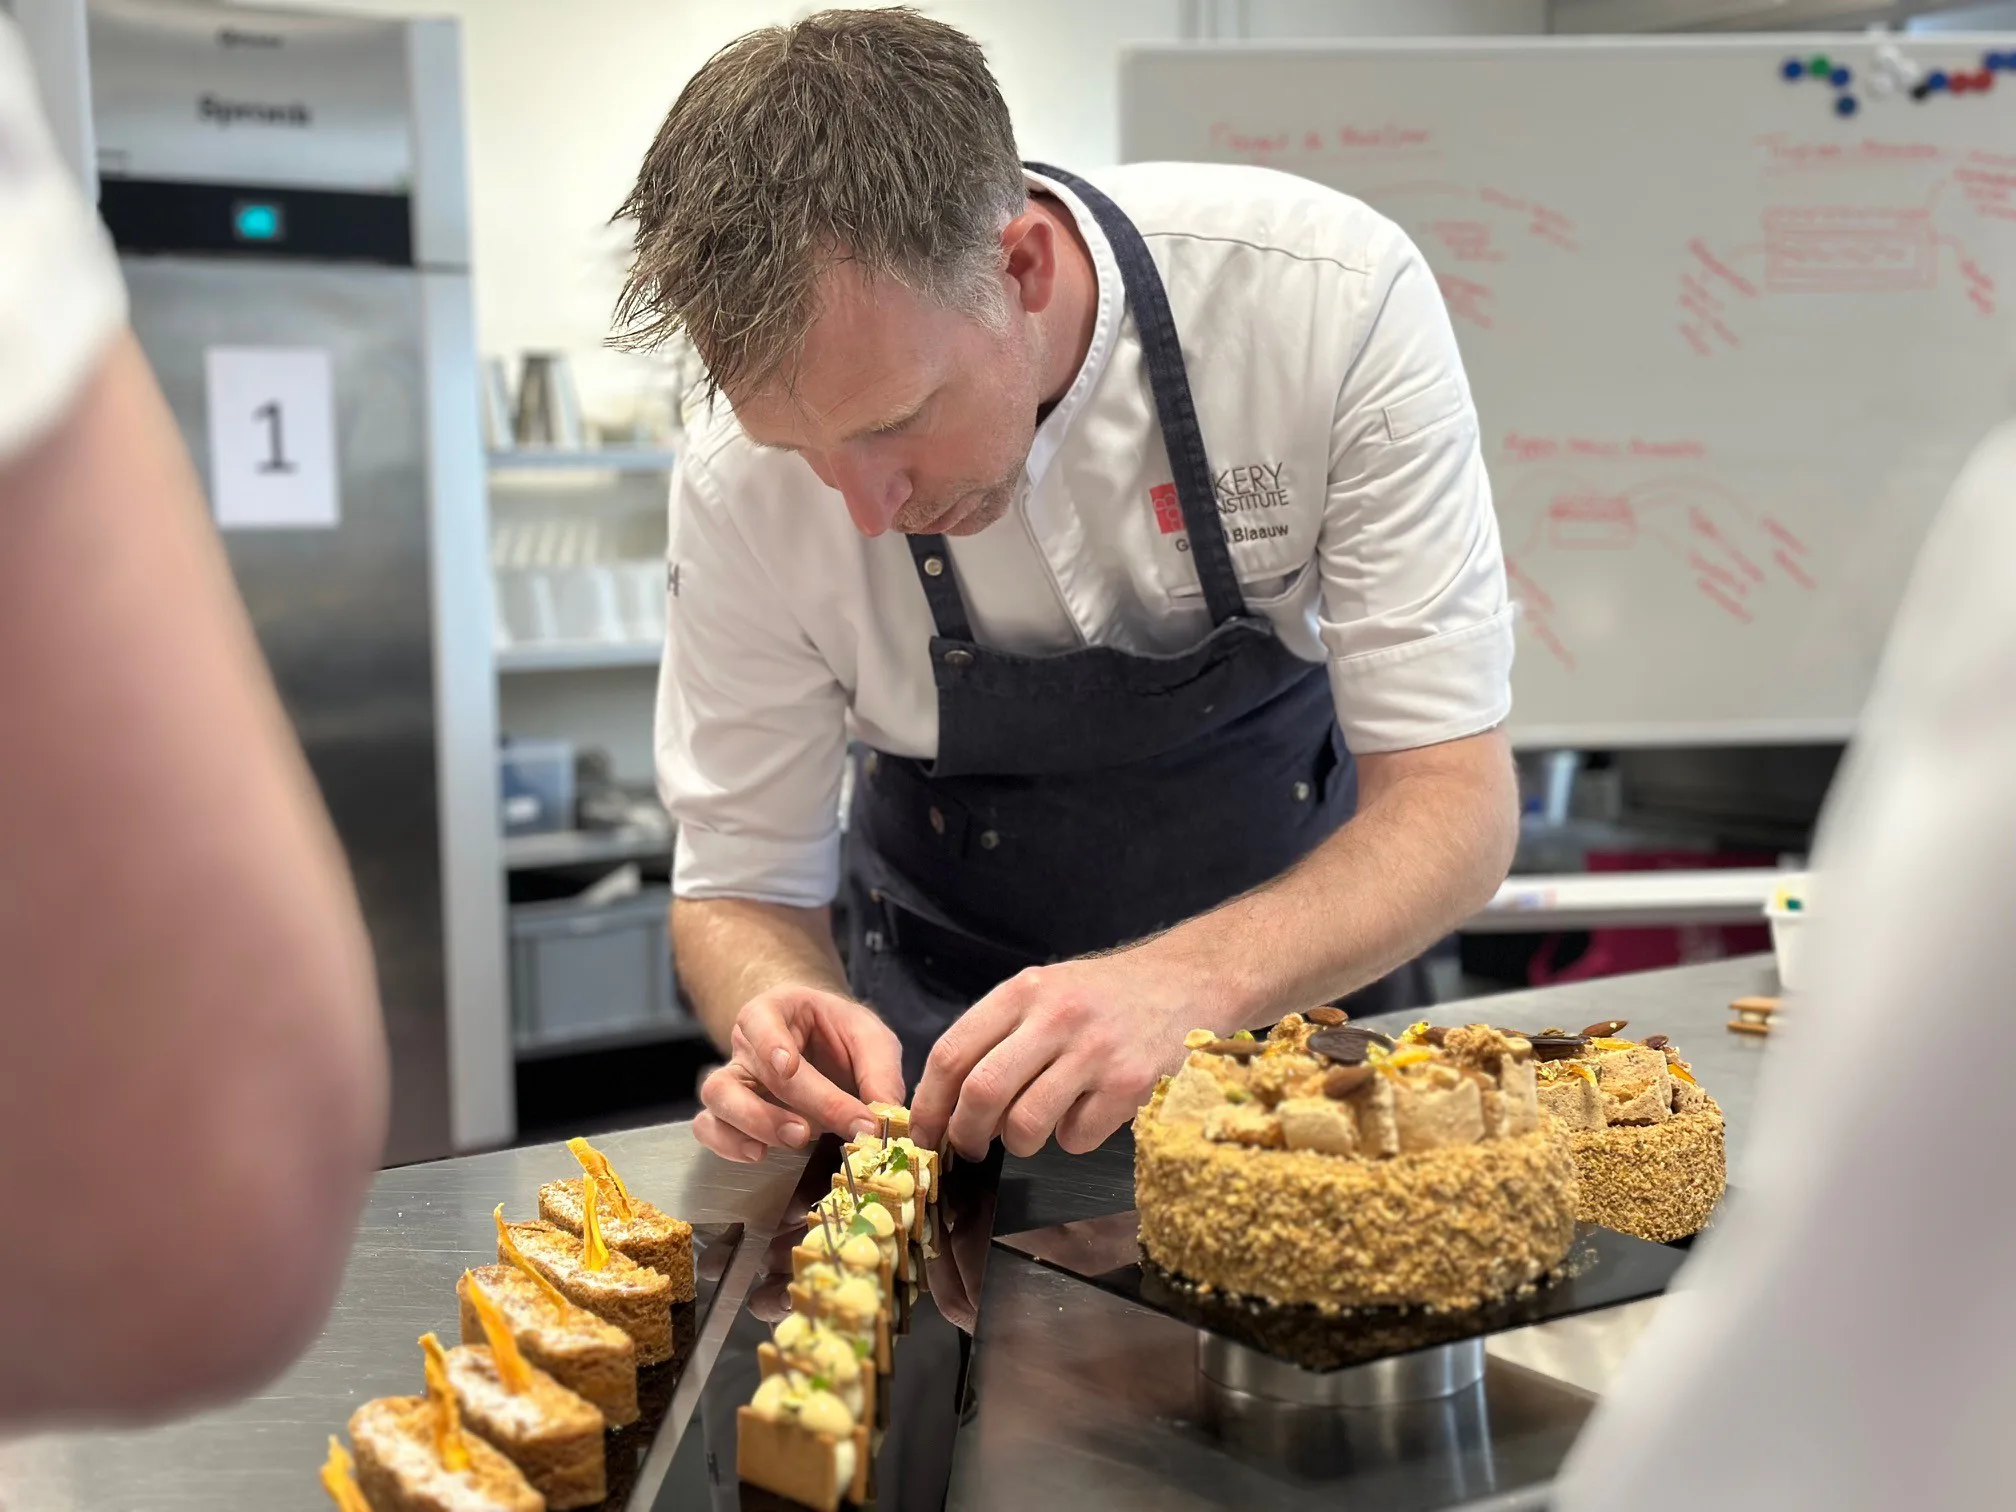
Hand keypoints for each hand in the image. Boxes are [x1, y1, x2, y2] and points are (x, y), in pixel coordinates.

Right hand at [693, 986, 905, 1161]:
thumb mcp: (869, 1038)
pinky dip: (728, 1144)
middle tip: (812, 1129)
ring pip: (717, 1099)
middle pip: (745, 1072)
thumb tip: (887, 1113)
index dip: (770, 1044)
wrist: (824, 1046)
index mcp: (775, 1010)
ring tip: (794, 1139)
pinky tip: (760, 1154)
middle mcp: (746, 1044)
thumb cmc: (841, 1036)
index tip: (789, 1066)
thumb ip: (880, 1070)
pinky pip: (709, 1128)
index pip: (759, 1021)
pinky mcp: (731, 1113)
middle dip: (778, 1106)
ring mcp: (734, 1079)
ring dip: (752, 1125)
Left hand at [910, 953, 1210, 1159]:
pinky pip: (1077, 1138)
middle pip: (982, 1093)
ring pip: (1025, 1126)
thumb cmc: (1101, 997)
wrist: (1184, 983)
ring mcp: (1095, 1051)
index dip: (929, 1104)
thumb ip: (998, 1034)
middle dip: (965, 1134)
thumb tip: (947, 1102)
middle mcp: (1056, 1017)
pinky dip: (1071, 1140)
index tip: (924, 1132)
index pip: (952, 1053)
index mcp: (1023, 992)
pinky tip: (1084, 1114)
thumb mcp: (1044, 991)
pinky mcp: (1130, 1083)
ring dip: (1018, 1144)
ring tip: (1031, 1132)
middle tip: (969, 1148)